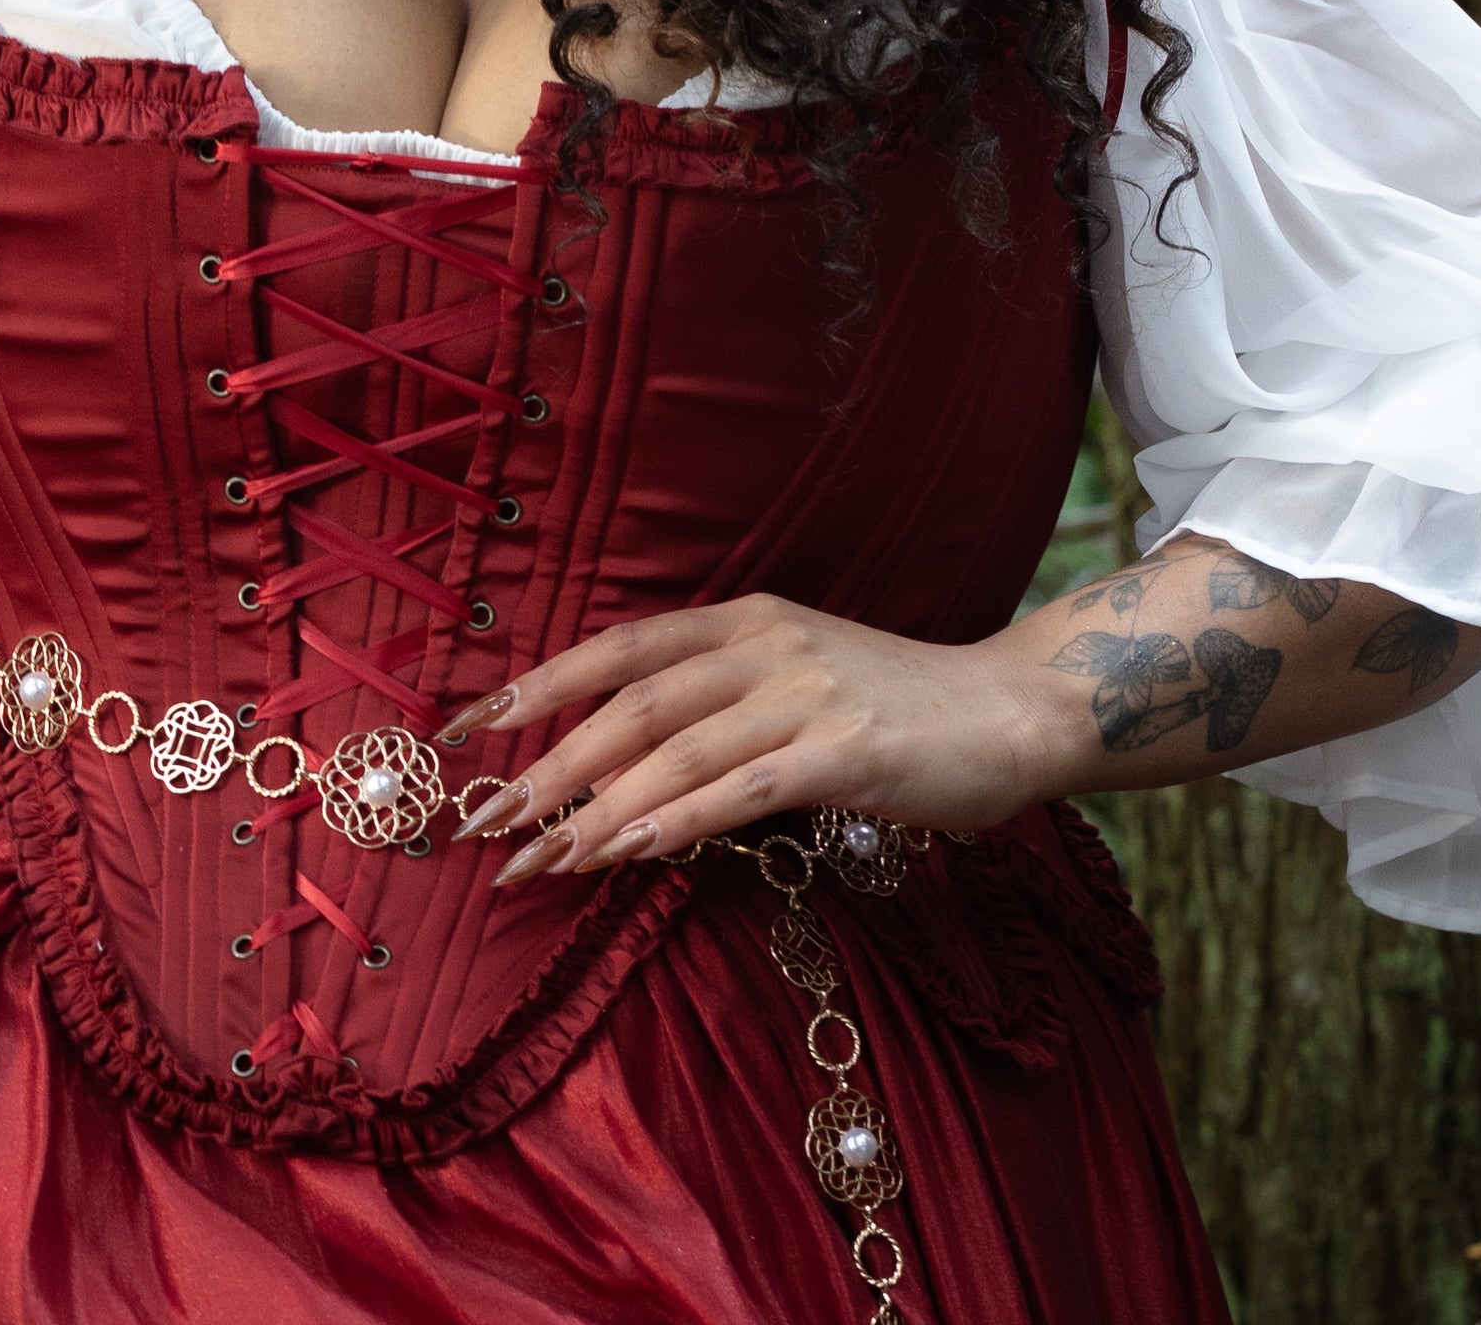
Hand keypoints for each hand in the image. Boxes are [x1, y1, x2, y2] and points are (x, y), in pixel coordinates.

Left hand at [439, 592, 1050, 882]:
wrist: (1016, 710)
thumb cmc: (898, 711)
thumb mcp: (794, 686)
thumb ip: (714, 716)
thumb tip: (614, 777)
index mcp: (745, 621)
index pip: (618, 648)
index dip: (538, 686)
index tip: (465, 728)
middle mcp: (765, 646)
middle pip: (629, 705)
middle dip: (548, 768)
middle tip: (487, 823)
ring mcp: (806, 695)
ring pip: (675, 751)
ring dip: (599, 812)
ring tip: (542, 860)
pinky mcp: (846, 752)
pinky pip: (743, 789)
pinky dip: (681, 820)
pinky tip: (634, 853)